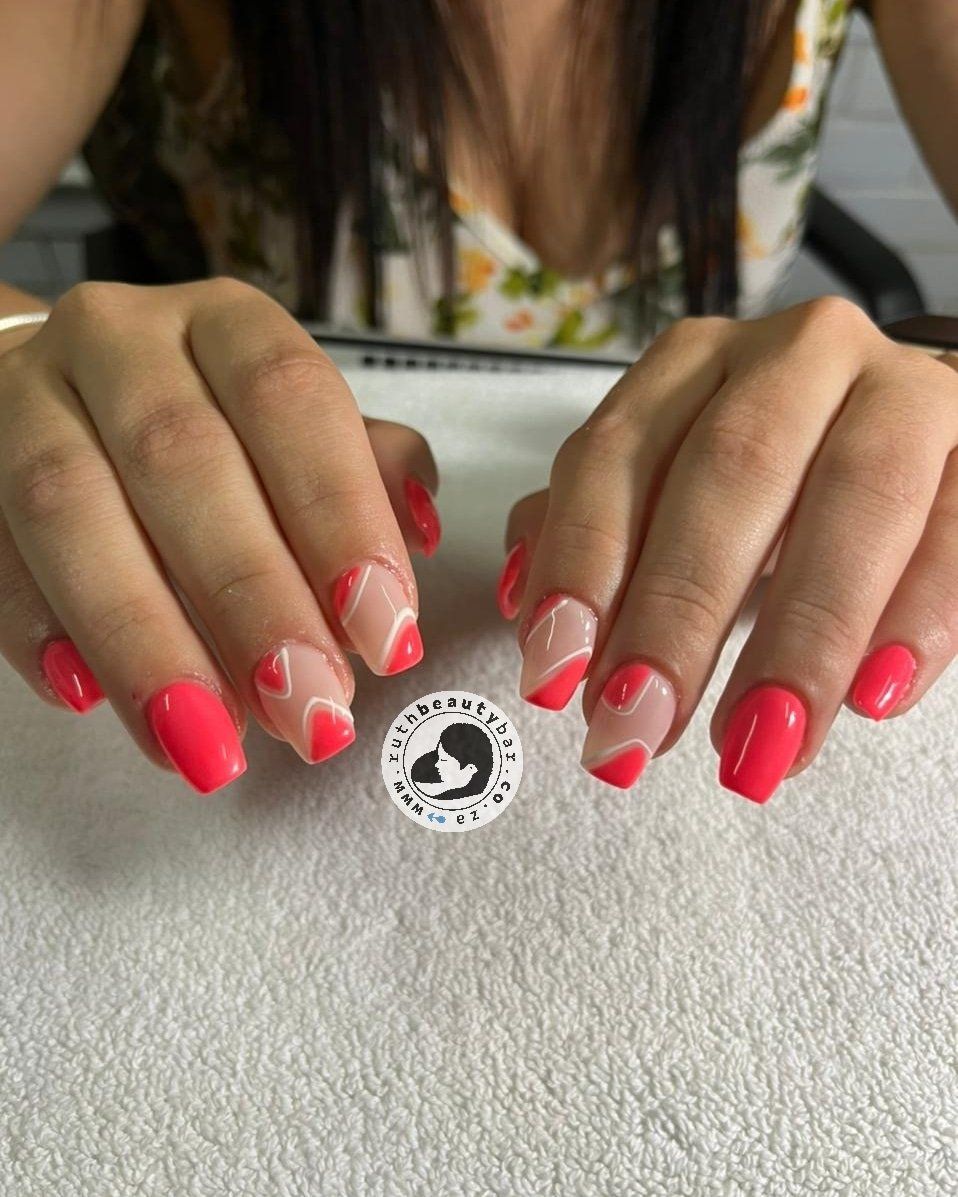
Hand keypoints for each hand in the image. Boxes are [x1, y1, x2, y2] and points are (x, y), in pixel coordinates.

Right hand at [0, 279, 440, 791]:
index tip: (386, 633)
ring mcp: (25, 396)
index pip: (292, 400)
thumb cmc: (209, 427)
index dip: (341, 518)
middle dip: (253, 599)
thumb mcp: (296, 434)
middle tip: (309, 710)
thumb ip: (363, 477)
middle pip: (181, 460)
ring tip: (210, 746)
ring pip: (72, 508)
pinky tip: (88, 700)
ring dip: (147, 640)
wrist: (57, 391)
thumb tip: (420, 538)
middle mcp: (122, 341)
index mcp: (228, 325)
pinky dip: (36, 628)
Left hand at [500, 298, 957, 801]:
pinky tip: (874, 697)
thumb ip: (592, 531)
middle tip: (640, 729)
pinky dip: (921, 615)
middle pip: (732, 472)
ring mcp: (905, 392)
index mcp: (696, 363)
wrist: (905, 434)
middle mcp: (798, 355)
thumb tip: (526, 604)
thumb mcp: (665, 493)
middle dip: (679, 612)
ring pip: (858, 496)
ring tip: (754, 748)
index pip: (617, 457)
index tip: (556, 678)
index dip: (582, 567)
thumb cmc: (765, 481)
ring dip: (799, 634)